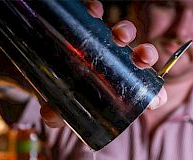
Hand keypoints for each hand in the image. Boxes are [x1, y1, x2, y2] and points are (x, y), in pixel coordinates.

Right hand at [40, 0, 166, 127]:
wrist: (35, 65)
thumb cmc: (55, 92)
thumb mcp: (57, 107)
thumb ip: (56, 115)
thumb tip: (49, 116)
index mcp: (115, 86)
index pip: (142, 90)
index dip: (153, 94)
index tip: (156, 99)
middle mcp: (114, 63)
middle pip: (139, 58)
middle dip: (146, 56)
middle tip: (141, 59)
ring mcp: (101, 43)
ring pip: (122, 34)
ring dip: (126, 31)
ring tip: (118, 36)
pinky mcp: (86, 24)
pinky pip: (96, 13)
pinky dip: (97, 10)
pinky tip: (94, 11)